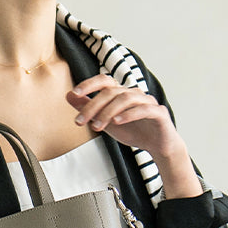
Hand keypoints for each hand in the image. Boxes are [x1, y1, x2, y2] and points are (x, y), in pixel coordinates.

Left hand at [67, 75, 182, 158]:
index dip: (89, 84)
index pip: (104, 80)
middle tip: (79, 121)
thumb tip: (69, 95)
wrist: (158, 147)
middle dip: (92, 106)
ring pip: (125, 99)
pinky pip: (143, 109)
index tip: (74, 94)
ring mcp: (148, 101)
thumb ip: (89, 108)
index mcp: (122, 93)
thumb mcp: (106, 122)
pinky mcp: (159, 112)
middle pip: (111, 91)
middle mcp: (134, 93)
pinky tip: (117, 122)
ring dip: (107, 112)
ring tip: (96, 127)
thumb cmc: (134, 131)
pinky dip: (129, 114)